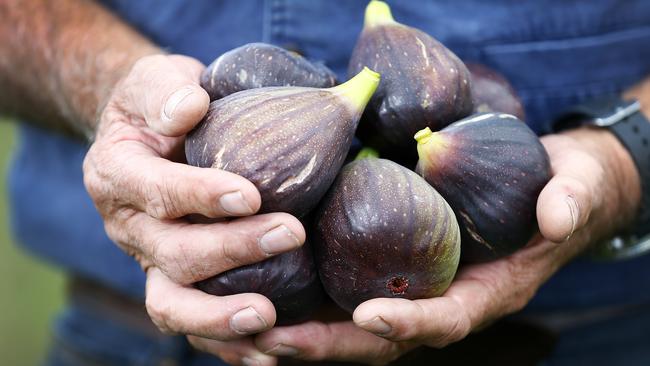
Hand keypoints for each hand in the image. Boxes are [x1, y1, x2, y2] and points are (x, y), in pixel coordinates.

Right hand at [82, 54, 305, 341]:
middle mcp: (129, 227)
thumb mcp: (157, 81)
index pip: (154, 192)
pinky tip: (268, 352)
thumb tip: (191, 108)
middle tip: (289, 233)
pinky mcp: (176, 282)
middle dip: (231, 249)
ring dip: (219, 316)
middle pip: (171, 254)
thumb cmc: (161, 105)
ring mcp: (151, 261)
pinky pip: (195, 323)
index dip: (199, 195)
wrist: (152, 136)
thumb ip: (167, 91)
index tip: (250, 194)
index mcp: (116, 175)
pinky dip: (227, 343)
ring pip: (171, 305)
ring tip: (268, 318)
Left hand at [245, 128, 639, 364]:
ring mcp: (413, 279)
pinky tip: (259, 278)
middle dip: (331, 342)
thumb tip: (557, 213)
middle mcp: (443, 294)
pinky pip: (344, 282)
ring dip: (302, 325)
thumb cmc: (558, 185)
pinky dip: (305, 291)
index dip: (413, 323)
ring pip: (352, 317)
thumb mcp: (573, 187)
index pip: (449, 319)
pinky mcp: (389, 257)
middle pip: (384, 334)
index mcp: (487, 290)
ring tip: (246, 320)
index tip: (372, 316)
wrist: (543, 181)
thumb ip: (568, 201)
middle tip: (274, 337)